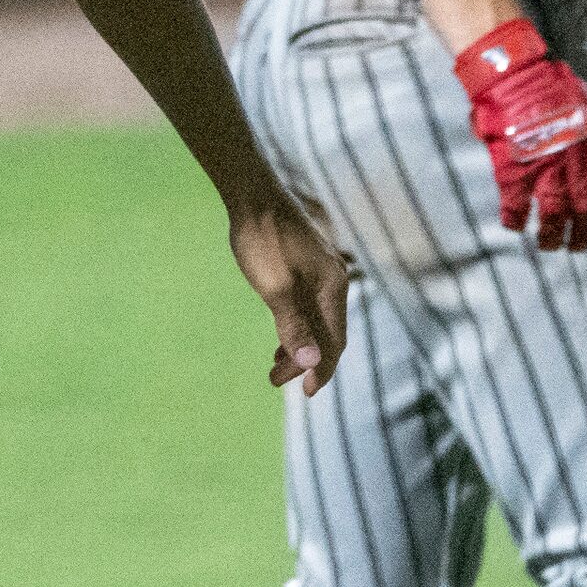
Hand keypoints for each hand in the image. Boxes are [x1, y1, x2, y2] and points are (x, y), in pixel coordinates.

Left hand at [226, 189, 348, 395]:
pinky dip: (295, 326)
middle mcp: (333, 281)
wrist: (251, 194)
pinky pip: (307, 307)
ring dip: (299, 346)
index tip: (306, 392)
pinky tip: (280, 338)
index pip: (334, 340)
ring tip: (274, 368)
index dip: (321, 368)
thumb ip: (293, 326)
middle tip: (275, 380)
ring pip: (316, 321)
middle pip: (327, 333)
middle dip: (306, 361)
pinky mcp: (305, 268)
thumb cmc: (262, 238)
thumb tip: (311, 365)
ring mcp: (320, 274)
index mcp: (333, 287)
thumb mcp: (274, 287)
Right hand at [455, 19, 586, 251]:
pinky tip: (514, 226)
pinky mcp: (514, 168)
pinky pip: (515, 203)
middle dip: (581, 234)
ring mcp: (545, 167)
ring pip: (554, 214)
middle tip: (574, 247)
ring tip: (547, 245)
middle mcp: (578, 164)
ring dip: (550, 235)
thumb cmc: (562, 89)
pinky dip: (515, 219)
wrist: (519, 73)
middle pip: (585, 212)